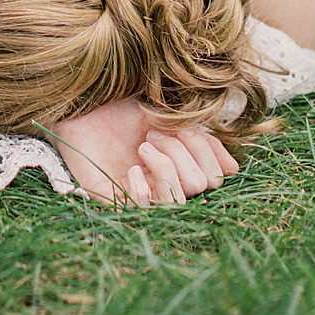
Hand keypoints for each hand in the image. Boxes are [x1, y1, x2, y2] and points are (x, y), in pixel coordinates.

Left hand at [39, 96, 238, 206]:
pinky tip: (130, 170)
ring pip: (177, 201)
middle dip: (181, 153)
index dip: (206, 151)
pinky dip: (144, 189)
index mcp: (180, 165)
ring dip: (165, 167)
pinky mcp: (115, 204)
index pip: (217, 176)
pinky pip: (145, 211)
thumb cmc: (121, 107)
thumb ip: (199, 140)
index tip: (179, 128)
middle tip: (151, 135)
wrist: (81, 102)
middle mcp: (165, 185)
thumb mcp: (168, 117)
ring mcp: (142, 196)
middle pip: (200, 186)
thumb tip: (232, 168)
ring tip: (142, 146)